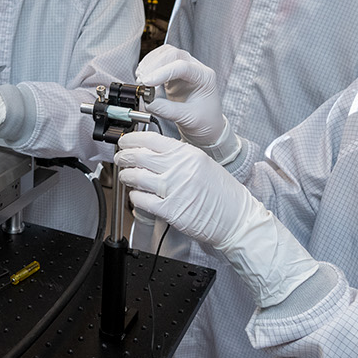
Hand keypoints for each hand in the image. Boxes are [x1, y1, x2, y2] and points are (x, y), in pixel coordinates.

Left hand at [117, 133, 317, 307]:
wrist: (236, 218)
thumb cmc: (222, 193)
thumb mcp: (203, 164)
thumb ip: (180, 157)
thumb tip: (154, 151)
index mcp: (188, 154)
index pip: (151, 139)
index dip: (132, 139)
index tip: (124, 141)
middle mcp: (180, 169)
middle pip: (139, 157)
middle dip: (124, 157)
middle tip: (120, 159)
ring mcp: (174, 189)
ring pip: (136, 177)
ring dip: (126, 176)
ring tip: (126, 177)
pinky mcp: (170, 211)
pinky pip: (141, 200)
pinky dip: (134, 197)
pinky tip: (136, 196)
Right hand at [135, 46, 233, 157]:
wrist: (207, 126)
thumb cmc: (205, 121)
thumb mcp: (188, 119)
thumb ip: (167, 110)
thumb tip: (148, 102)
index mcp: (205, 78)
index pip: (183, 67)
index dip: (163, 72)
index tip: (147, 82)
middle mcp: (196, 69)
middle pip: (173, 54)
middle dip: (154, 65)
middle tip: (142, 81)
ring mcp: (185, 68)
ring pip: (165, 53)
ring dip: (150, 63)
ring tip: (141, 78)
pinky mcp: (174, 73)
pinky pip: (160, 61)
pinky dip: (149, 65)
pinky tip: (143, 76)